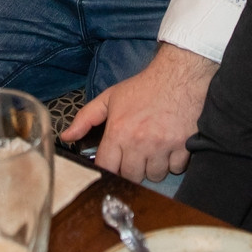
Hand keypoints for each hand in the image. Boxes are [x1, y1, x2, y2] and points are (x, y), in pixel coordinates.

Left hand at [63, 44, 215, 182]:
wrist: (178, 75)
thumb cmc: (143, 87)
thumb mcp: (110, 98)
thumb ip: (85, 118)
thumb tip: (67, 137)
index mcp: (118, 132)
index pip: (107, 168)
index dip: (110, 168)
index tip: (115, 163)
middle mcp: (139, 143)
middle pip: (132, 176)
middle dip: (133, 169)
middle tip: (137, 154)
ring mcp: (163, 146)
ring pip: (155, 176)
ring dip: (154, 167)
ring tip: (155, 150)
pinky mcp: (184, 147)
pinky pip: (177, 169)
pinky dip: (174, 162)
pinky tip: (171, 147)